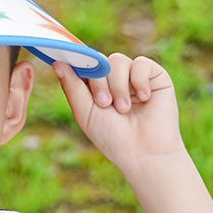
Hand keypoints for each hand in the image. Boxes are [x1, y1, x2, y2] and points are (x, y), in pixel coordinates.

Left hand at [52, 53, 185, 170]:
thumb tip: (57, 62)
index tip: (69, 60)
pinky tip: (144, 98)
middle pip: (99, 61)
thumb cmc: (112, 136)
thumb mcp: (85, 112)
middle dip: (99, 82)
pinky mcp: (155, 76)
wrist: (144, 152)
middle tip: (104, 103)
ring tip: (123, 108)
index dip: (77, 62)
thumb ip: (72, 87)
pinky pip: (141, 63)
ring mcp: (133, 77)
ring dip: (118, 85)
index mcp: (94, 87)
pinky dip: (139, 81)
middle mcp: (113, 79)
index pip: (82, 65)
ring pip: (118, 61)